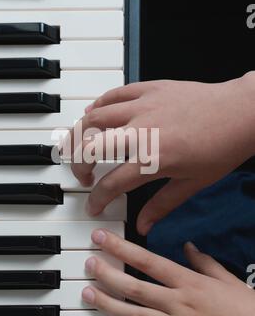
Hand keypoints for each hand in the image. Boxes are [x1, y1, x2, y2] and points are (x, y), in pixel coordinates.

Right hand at [69, 73, 254, 234]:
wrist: (242, 112)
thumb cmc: (222, 148)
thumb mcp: (193, 184)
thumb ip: (162, 205)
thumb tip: (143, 226)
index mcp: (152, 159)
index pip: (111, 184)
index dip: (97, 199)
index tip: (94, 205)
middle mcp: (141, 131)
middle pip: (89, 147)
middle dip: (77, 165)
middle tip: (83, 175)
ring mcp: (143, 106)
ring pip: (94, 117)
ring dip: (79, 133)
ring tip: (79, 146)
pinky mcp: (149, 89)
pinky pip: (114, 94)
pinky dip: (98, 104)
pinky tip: (93, 113)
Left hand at [82, 229, 254, 315]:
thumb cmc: (245, 309)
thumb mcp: (225, 278)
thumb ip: (203, 261)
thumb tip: (188, 246)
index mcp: (189, 282)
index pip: (148, 260)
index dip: (121, 248)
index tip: (103, 239)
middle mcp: (179, 303)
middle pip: (134, 287)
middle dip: (107, 274)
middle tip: (90, 265)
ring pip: (133, 315)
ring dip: (107, 303)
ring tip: (89, 293)